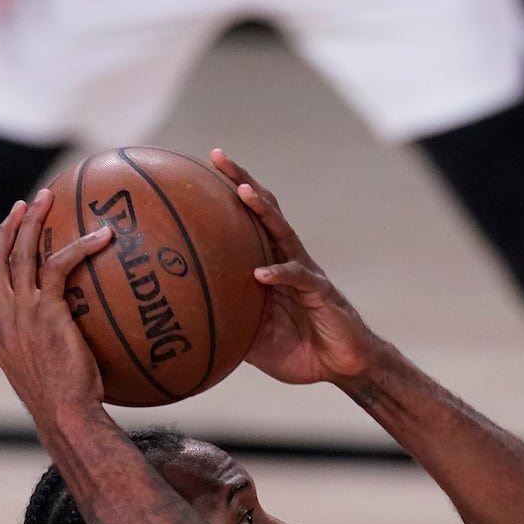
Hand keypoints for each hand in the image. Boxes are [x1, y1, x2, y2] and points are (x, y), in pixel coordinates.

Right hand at [0, 189, 114, 415]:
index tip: (12, 243)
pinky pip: (60, 266)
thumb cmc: (72, 408)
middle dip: (6, 229)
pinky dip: (80, 246)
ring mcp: (21, 313)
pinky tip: (103, 235)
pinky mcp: (46, 311)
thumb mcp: (58, 379)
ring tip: (47, 197)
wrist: (65, 416)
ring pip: (19, 254)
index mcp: (2, 336)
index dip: (1, 263)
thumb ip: (63, 357)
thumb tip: (93, 350)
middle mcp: (5, 320)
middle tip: (24, 204)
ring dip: (31, 222)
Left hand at [210, 150, 380, 385]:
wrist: (342, 367)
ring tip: (242, 193)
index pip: (248, 220)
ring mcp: (307, 272)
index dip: (227, 193)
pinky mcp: (322, 293)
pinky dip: (279, 275)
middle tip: (218, 156)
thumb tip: (181, 323)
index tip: (199, 168)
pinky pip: (299, 279)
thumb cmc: (298, 350)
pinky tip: (260, 274)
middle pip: (265, 210)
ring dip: (263, 211)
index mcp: (271, 264)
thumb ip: (225, 322)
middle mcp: (288, 259)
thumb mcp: (251, 337)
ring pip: (283, 233)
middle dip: (242, 181)